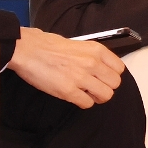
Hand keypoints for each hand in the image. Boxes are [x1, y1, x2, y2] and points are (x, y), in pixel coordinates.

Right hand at [6, 26, 125, 108]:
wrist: (28, 50)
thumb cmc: (48, 45)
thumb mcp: (78, 43)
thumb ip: (92, 56)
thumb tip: (101, 67)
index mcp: (96, 50)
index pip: (119, 69)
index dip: (111, 75)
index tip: (103, 77)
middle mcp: (92, 63)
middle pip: (115, 84)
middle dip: (106, 87)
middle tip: (94, 86)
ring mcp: (81, 78)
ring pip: (105, 96)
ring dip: (96, 96)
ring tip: (86, 92)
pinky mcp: (68, 91)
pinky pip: (87, 104)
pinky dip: (83, 102)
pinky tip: (75, 95)